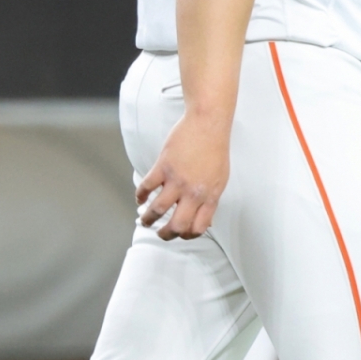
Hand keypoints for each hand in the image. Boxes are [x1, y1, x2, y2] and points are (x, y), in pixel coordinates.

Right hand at [136, 113, 229, 240]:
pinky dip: (139, 196)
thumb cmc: (216, 149)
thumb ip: (210, 198)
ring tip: (145, 219)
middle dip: (165, 234)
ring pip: (157, 210)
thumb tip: (205, 218)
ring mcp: (178, 180)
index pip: (199, 227)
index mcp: (210, 195)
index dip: (188, 235)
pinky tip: (139, 198)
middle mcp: (194, 191)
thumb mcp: (221, 178)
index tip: (180, 233)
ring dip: (148, 219)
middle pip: (177, 226)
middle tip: (160, 232)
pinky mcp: (163, 166)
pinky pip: (146, 188)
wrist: (209, 123)